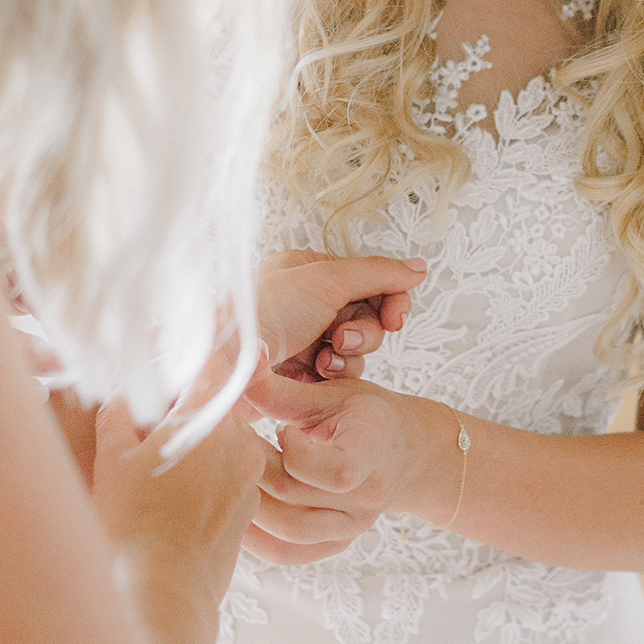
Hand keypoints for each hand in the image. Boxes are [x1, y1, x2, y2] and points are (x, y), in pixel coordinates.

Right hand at [92, 350, 264, 614]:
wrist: (163, 595)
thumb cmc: (133, 526)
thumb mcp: (112, 458)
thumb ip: (120, 411)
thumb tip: (128, 394)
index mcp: (208, 420)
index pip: (210, 363)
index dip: (186, 356)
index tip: (166, 357)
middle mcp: (239, 441)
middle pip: (215, 401)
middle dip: (183, 404)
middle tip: (148, 419)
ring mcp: (249, 475)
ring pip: (223, 437)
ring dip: (195, 438)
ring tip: (156, 463)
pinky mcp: (249, 505)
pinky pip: (228, 470)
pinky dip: (206, 470)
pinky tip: (173, 495)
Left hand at [240, 369, 455, 565]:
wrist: (403, 452)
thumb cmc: (366, 416)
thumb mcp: (332, 394)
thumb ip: (282, 390)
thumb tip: (241, 366)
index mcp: (371, 454)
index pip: (330, 470)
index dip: (292, 450)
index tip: (279, 427)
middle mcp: (365, 499)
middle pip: (295, 498)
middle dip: (251, 470)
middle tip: (225, 447)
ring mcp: (351, 527)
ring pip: (288, 532)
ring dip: (247, 505)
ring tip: (226, 477)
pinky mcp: (335, 543)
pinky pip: (290, 553)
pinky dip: (258, 540)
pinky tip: (235, 513)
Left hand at [257, 251, 425, 383]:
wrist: (224, 365)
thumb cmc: (261, 314)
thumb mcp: (324, 281)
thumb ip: (377, 273)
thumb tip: (419, 267)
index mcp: (308, 270)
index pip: (369, 278)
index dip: (390, 297)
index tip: (397, 318)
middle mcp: (308, 301)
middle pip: (368, 314)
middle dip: (364, 331)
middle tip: (343, 339)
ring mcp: (306, 336)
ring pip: (357, 345)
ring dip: (349, 354)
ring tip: (324, 360)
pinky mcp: (302, 369)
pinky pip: (341, 371)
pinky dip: (336, 374)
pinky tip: (316, 376)